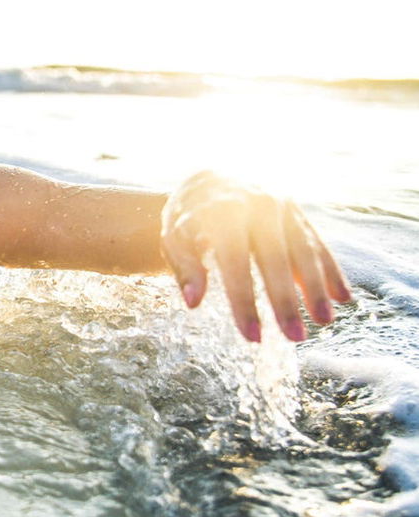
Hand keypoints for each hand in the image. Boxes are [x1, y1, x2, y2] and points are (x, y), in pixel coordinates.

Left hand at [160, 171, 351, 341]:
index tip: (252, 336)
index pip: (235, 263)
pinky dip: (331, 270)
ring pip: (303, 251)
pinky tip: (342, 297)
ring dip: (316, 288)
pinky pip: (317, 243)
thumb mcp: (174, 238)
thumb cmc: (189, 218)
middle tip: (295, 338)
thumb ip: (186, 268)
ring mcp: (282, 207)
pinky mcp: (298, 213)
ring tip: (323, 322)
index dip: (244, 301)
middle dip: (286, 301)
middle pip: (275, 259)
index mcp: (221, 212)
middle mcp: (257, 206)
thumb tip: (193, 302)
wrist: (211, 179)